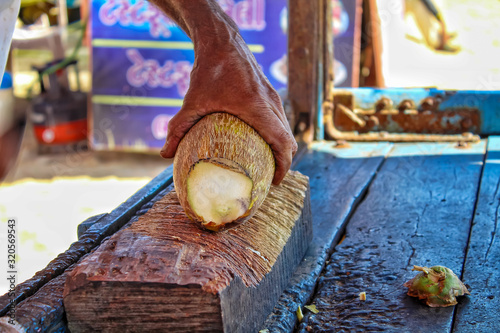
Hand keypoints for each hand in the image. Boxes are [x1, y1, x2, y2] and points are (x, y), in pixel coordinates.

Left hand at [160, 29, 296, 184]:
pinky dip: (275, 134)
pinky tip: (258, 141)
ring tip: (264, 164)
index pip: (283, 142)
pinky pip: (279, 119)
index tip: (273, 182)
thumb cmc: (210, 69)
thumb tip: (165, 154)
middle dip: (283, 161)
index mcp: (259, 109)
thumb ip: (178, 128)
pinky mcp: (269, 92)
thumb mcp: (193, 100)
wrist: (222, 39)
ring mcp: (273, 97)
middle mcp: (271, 103)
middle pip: (289, 139)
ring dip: (280, 147)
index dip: (283, 165)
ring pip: (286, 129)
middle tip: (268, 177)